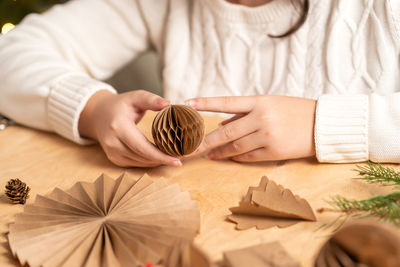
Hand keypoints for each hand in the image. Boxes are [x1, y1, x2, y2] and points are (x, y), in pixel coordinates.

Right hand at [78, 90, 181, 166]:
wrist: (98, 114)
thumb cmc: (120, 105)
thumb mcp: (135, 97)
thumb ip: (152, 100)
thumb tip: (169, 104)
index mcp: (118, 127)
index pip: (142, 147)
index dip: (161, 156)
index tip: (178, 160)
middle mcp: (113, 142)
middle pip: (143, 157)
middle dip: (164, 160)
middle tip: (182, 158)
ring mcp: (112, 153)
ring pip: (141, 163)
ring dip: (158, 161)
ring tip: (175, 157)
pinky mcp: (115, 159)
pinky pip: (136, 163)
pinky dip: (150, 161)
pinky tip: (161, 157)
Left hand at [186, 95, 315, 161]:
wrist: (322, 125)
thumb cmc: (294, 111)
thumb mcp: (270, 104)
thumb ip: (245, 114)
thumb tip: (221, 126)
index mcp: (259, 102)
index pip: (226, 102)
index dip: (206, 103)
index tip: (188, 104)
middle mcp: (261, 118)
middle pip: (226, 133)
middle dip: (204, 141)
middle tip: (189, 147)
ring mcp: (267, 137)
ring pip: (235, 147)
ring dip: (219, 152)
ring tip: (208, 154)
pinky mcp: (274, 152)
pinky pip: (248, 157)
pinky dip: (235, 157)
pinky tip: (228, 157)